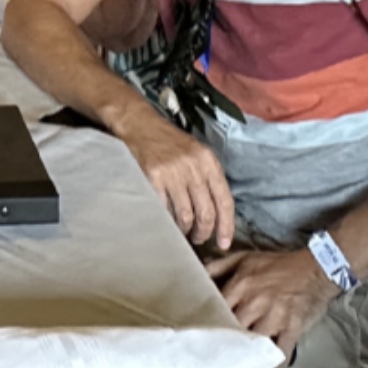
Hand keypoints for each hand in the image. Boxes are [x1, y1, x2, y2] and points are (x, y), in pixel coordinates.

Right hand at [113, 110, 233, 248]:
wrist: (140, 125)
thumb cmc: (169, 143)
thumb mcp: (197, 154)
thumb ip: (208, 179)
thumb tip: (217, 214)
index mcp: (209, 162)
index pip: (225, 201)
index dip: (226, 226)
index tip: (224, 243)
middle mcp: (193, 167)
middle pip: (206, 213)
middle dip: (204, 232)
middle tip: (198, 239)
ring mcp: (172, 173)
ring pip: (185, 216)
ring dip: (185, 230)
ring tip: (182, 232)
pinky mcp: (152, 178)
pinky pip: (164, 210)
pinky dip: (167, 221)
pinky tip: (166, 222)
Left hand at [204, 250, 339, 355]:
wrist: (317, 268)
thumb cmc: (279, 265)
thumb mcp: (246, 258)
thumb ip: (219, 266)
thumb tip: (197, 273)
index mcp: (240, 286)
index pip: (215, 309)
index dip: (207, 322)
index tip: (200, 334)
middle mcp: (254, 303)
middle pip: (231, 329)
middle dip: (224, 341)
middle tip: (215, 353)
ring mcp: (274, 317)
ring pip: (252, 343)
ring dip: (246, 353)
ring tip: (236, 364)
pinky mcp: (292, 328)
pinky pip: (279, 352)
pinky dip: (272, 362)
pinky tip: (264, 367)